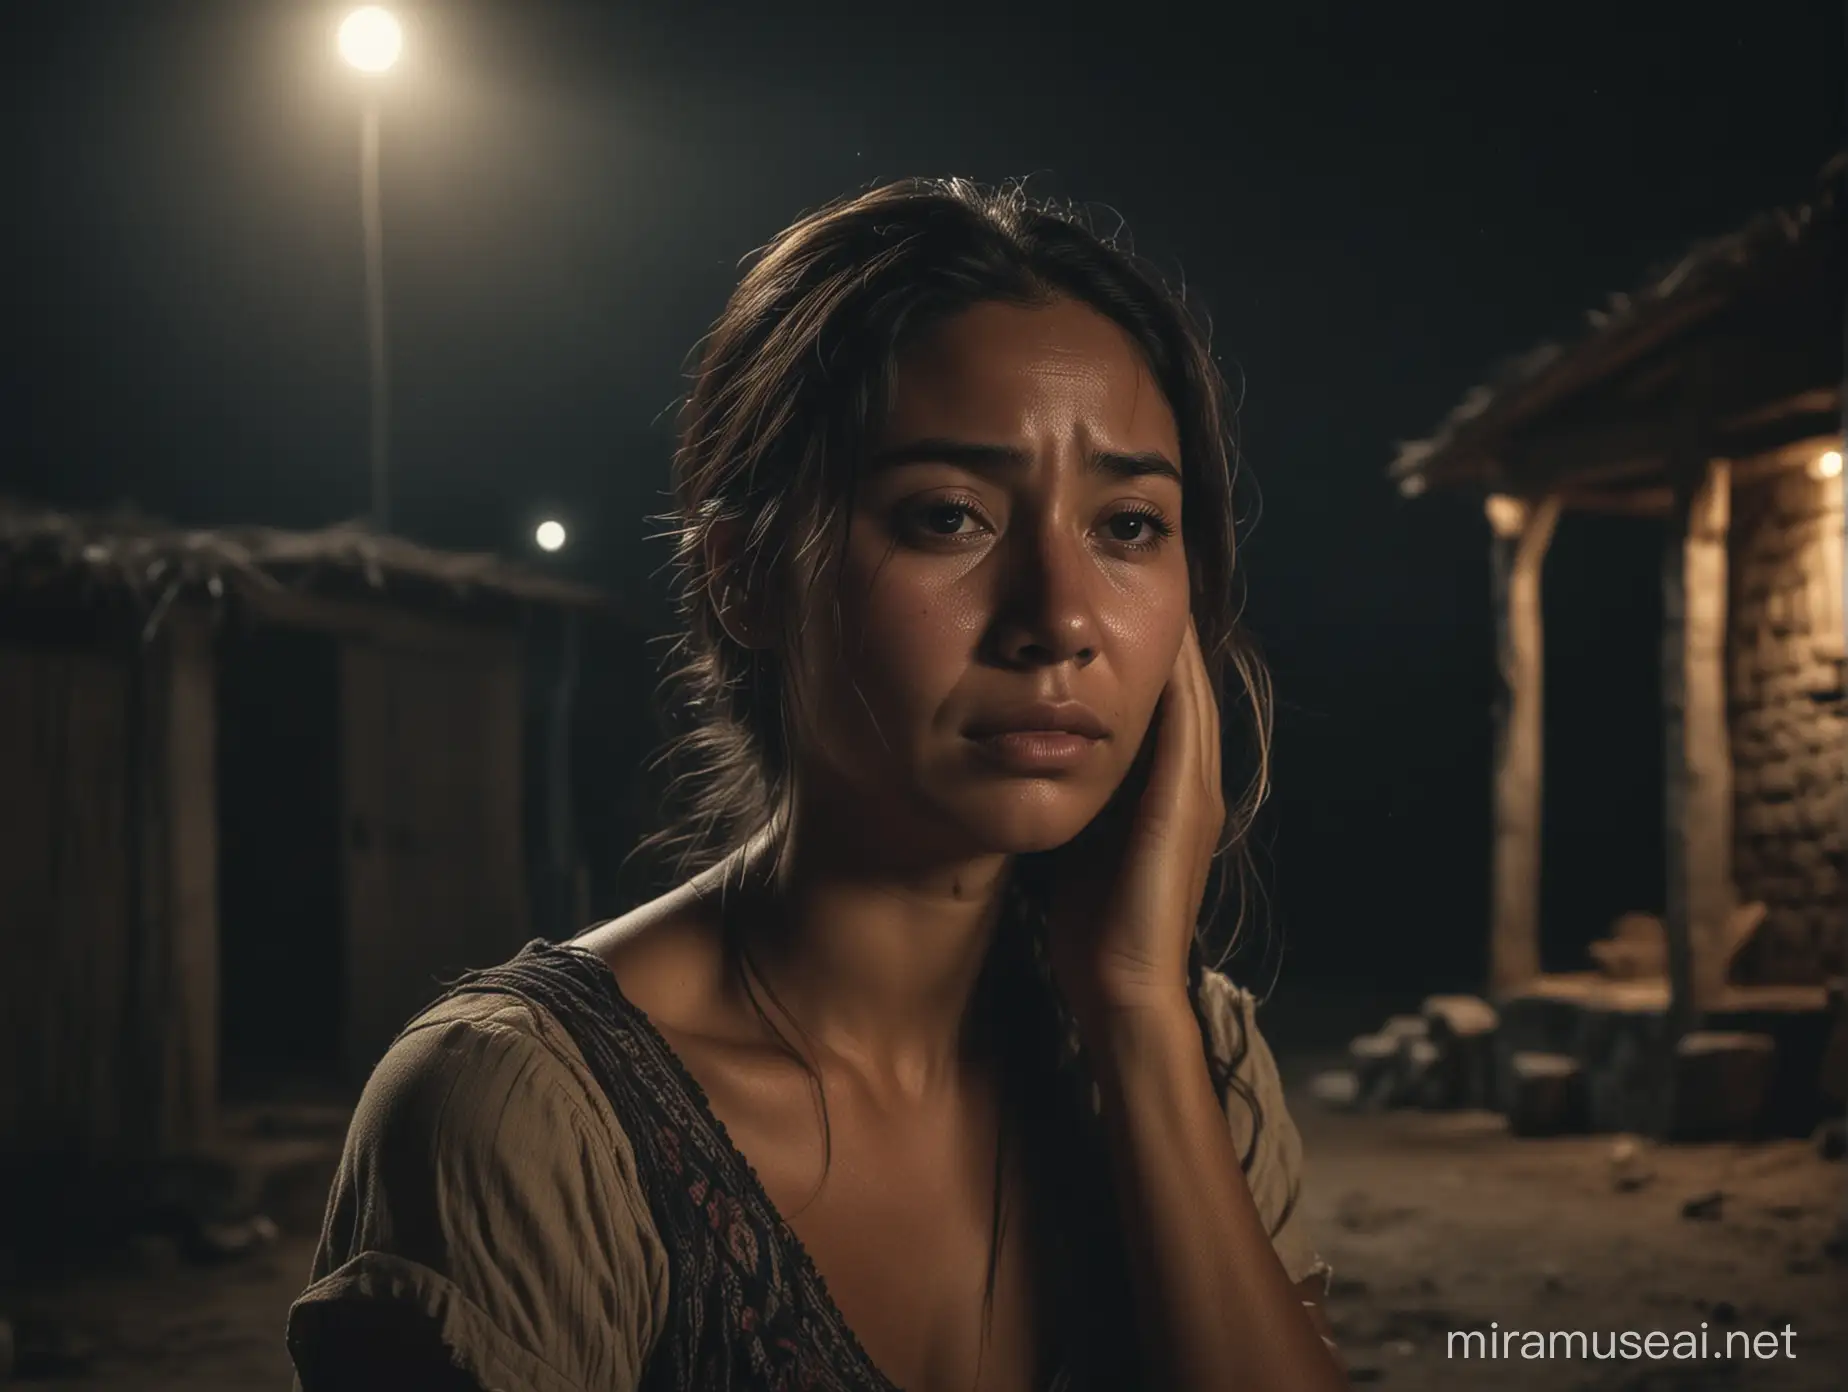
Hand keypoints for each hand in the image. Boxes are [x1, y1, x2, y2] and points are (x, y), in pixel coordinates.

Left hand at [1047, 622, 1226, 1030]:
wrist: (1119, 993)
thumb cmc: (1090, 927)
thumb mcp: (1080, 840)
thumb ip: (1073, 795)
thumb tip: (1030, 751)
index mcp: (1165, 793)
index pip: (1160, 702)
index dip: (1134, 651)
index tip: (1103, 605)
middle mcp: (1191, 785)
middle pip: (1182, 687)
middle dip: (1158, 632)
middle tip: (1135, 575)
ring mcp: (1195, 796)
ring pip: (1191, 696)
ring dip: (1172, 643)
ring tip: (1152, 591)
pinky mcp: (1184, 810)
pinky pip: (1184, 727)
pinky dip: (1174, 682)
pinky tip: (1158, 642)